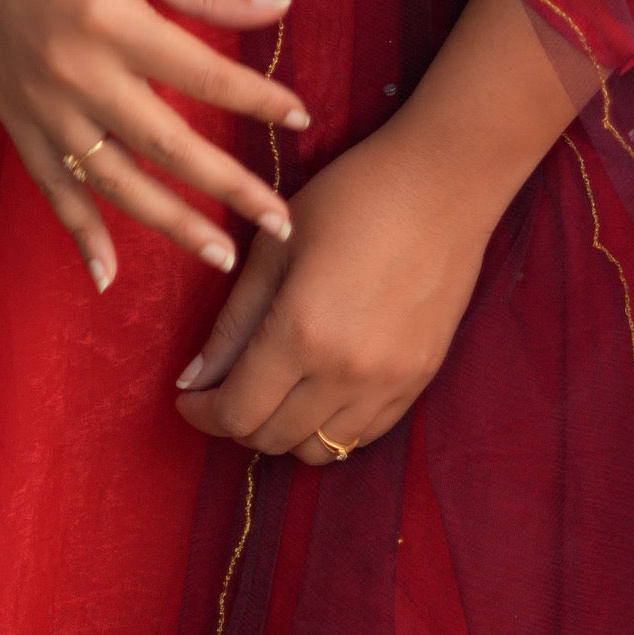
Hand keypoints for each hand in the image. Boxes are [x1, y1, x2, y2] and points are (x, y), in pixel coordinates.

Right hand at [0, 0, 310, 292]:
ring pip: (116, 181)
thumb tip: (280, 9)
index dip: (258, 99)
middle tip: (281, 225)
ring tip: (220, 255)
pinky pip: (51, 186)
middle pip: (168, 145)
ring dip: (171, 223)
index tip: (302, 119)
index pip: (204, 74)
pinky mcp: (14, 118)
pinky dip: (79, 231)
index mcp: (112, 21)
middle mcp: (76, 74)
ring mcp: (41, 104)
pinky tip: (107, 273)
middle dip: (229, 187)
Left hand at [173, 119, 499, 463]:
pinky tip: (318, 390)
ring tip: (273, 391)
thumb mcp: (275, 246)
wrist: (444, 184)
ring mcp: (389, 382)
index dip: (203, 413)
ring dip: (284, 431)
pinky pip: (363, 435)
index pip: (237, 413)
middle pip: (272, 439)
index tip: (189, 397)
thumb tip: (192, 379)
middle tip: (226, 388)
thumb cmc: (352, 197)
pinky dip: (330, 426)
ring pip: (318, 450)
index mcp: (301, 333)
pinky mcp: (419, 380)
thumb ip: (233, 322)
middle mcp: (346, 372)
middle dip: (237, 421)